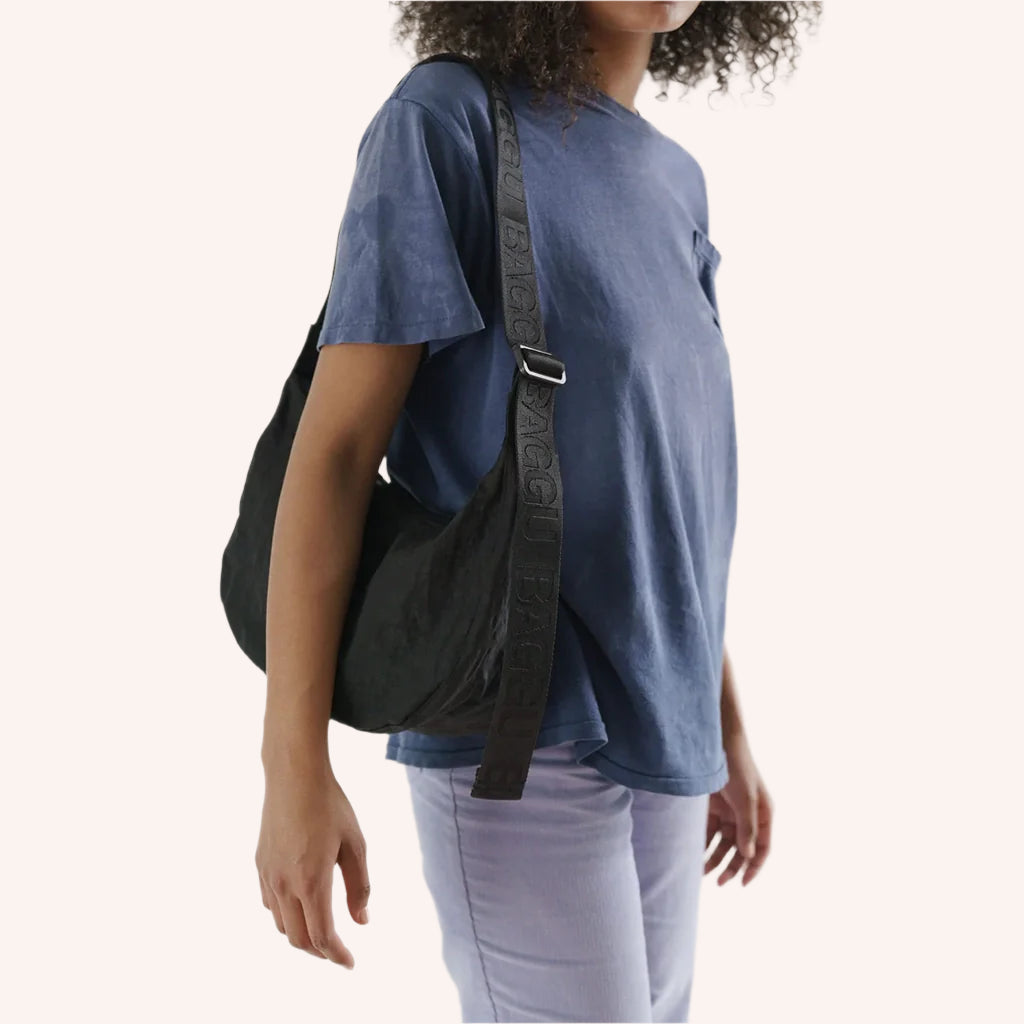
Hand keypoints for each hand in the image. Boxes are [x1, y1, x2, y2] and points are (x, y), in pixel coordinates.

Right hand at [255, 757, 369, 967]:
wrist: (294, 775)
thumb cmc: (330, 806)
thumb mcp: (355, 844)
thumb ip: (359, 886)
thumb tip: (361, 921)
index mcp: (311, 882)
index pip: (322, 936)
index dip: (336, 955)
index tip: (350, 962)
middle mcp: (284, 884)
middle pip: (298, 939)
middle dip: (319, 951)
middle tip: (339, 950)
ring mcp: (268, 875)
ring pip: (281, 924)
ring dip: (301, 935)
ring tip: (322, 930)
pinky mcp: (260, 864)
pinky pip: (269, 904)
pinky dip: (285, 916)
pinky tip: (300, 906)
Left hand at [704, 730, 772, 885]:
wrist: (716, 742)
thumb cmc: (737, 767)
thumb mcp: (745, 799)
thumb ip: (747, 828)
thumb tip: (748, 855)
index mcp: (763, 814)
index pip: (763, 847)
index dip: (754, 867)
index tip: (743, 884)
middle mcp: (748, 815)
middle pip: (741, 848)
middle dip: (731, 866)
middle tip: (719, 882)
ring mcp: (730, 811)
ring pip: (723, 843)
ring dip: (714, 858)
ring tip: (701, 873)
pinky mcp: (712, 806)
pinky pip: (708, 831)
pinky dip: (703, 843)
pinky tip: (695, 855)